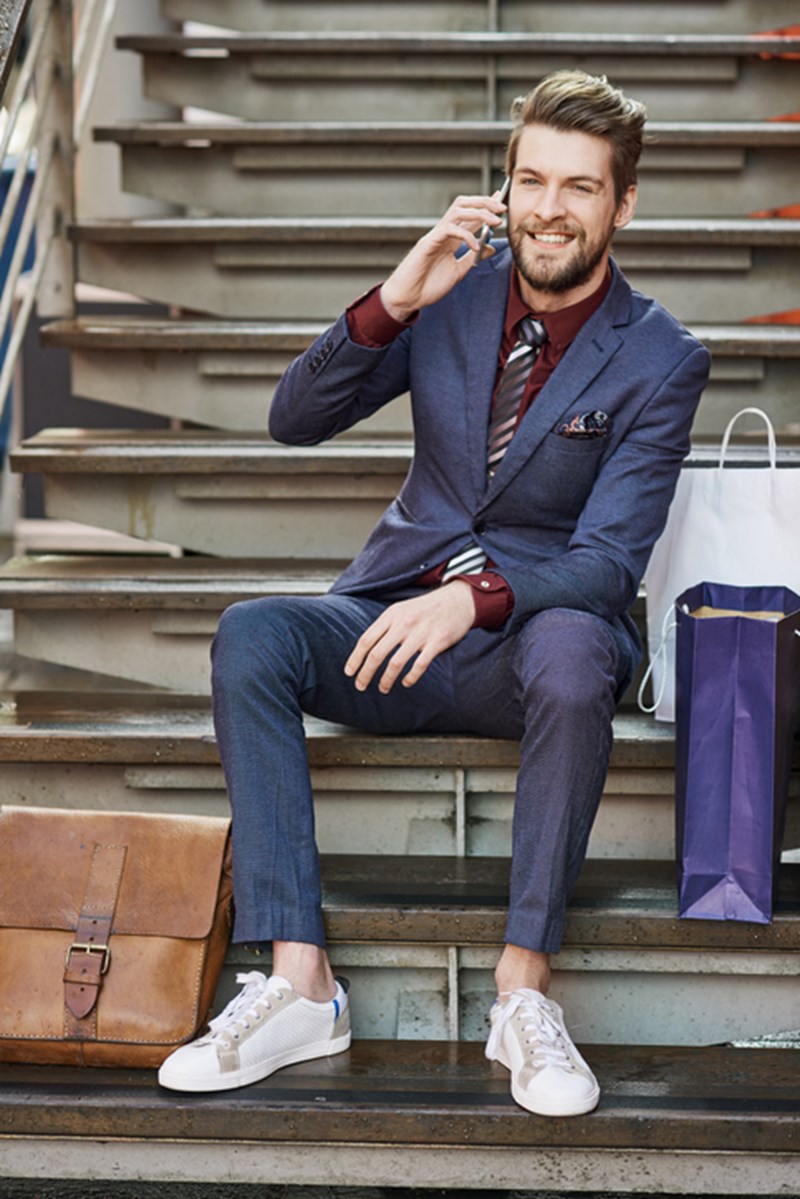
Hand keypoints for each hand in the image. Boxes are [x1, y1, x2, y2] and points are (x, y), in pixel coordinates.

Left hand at [344, 581, 475, 693]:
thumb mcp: (401, 610)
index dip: (355, 658)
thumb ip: (385, 626)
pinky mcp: (437, 642)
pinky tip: (406, 683)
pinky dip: (410, 678)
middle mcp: (403, 624)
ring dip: (386, 680)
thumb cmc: (426, 608)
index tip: (349, 673)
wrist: (457, 600)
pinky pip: (419, 665)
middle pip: (377, 653)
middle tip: (360, 685)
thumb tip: (366, 649)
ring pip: (395, 663)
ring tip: (383, 688)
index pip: (366, 639)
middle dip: (365, 673)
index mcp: (391, 615)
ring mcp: (420, 633)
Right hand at [380, 191, 507, 321]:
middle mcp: (443, 233)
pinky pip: (449, 230)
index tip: (502, 200)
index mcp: (450, 239)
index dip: (486, 206)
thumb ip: (472, 259)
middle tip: (503, 207)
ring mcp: (435, 236)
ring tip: (496, 222)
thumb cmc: (428, 286)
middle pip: (464, 205)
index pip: (470, 216)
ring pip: (458, 211)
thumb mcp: (457, 272)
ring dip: (479, 213)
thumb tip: (491, 247)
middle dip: (484, 202)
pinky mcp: (427, 243)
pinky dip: (465, 235)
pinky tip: (475, 247)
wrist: (408, 298)